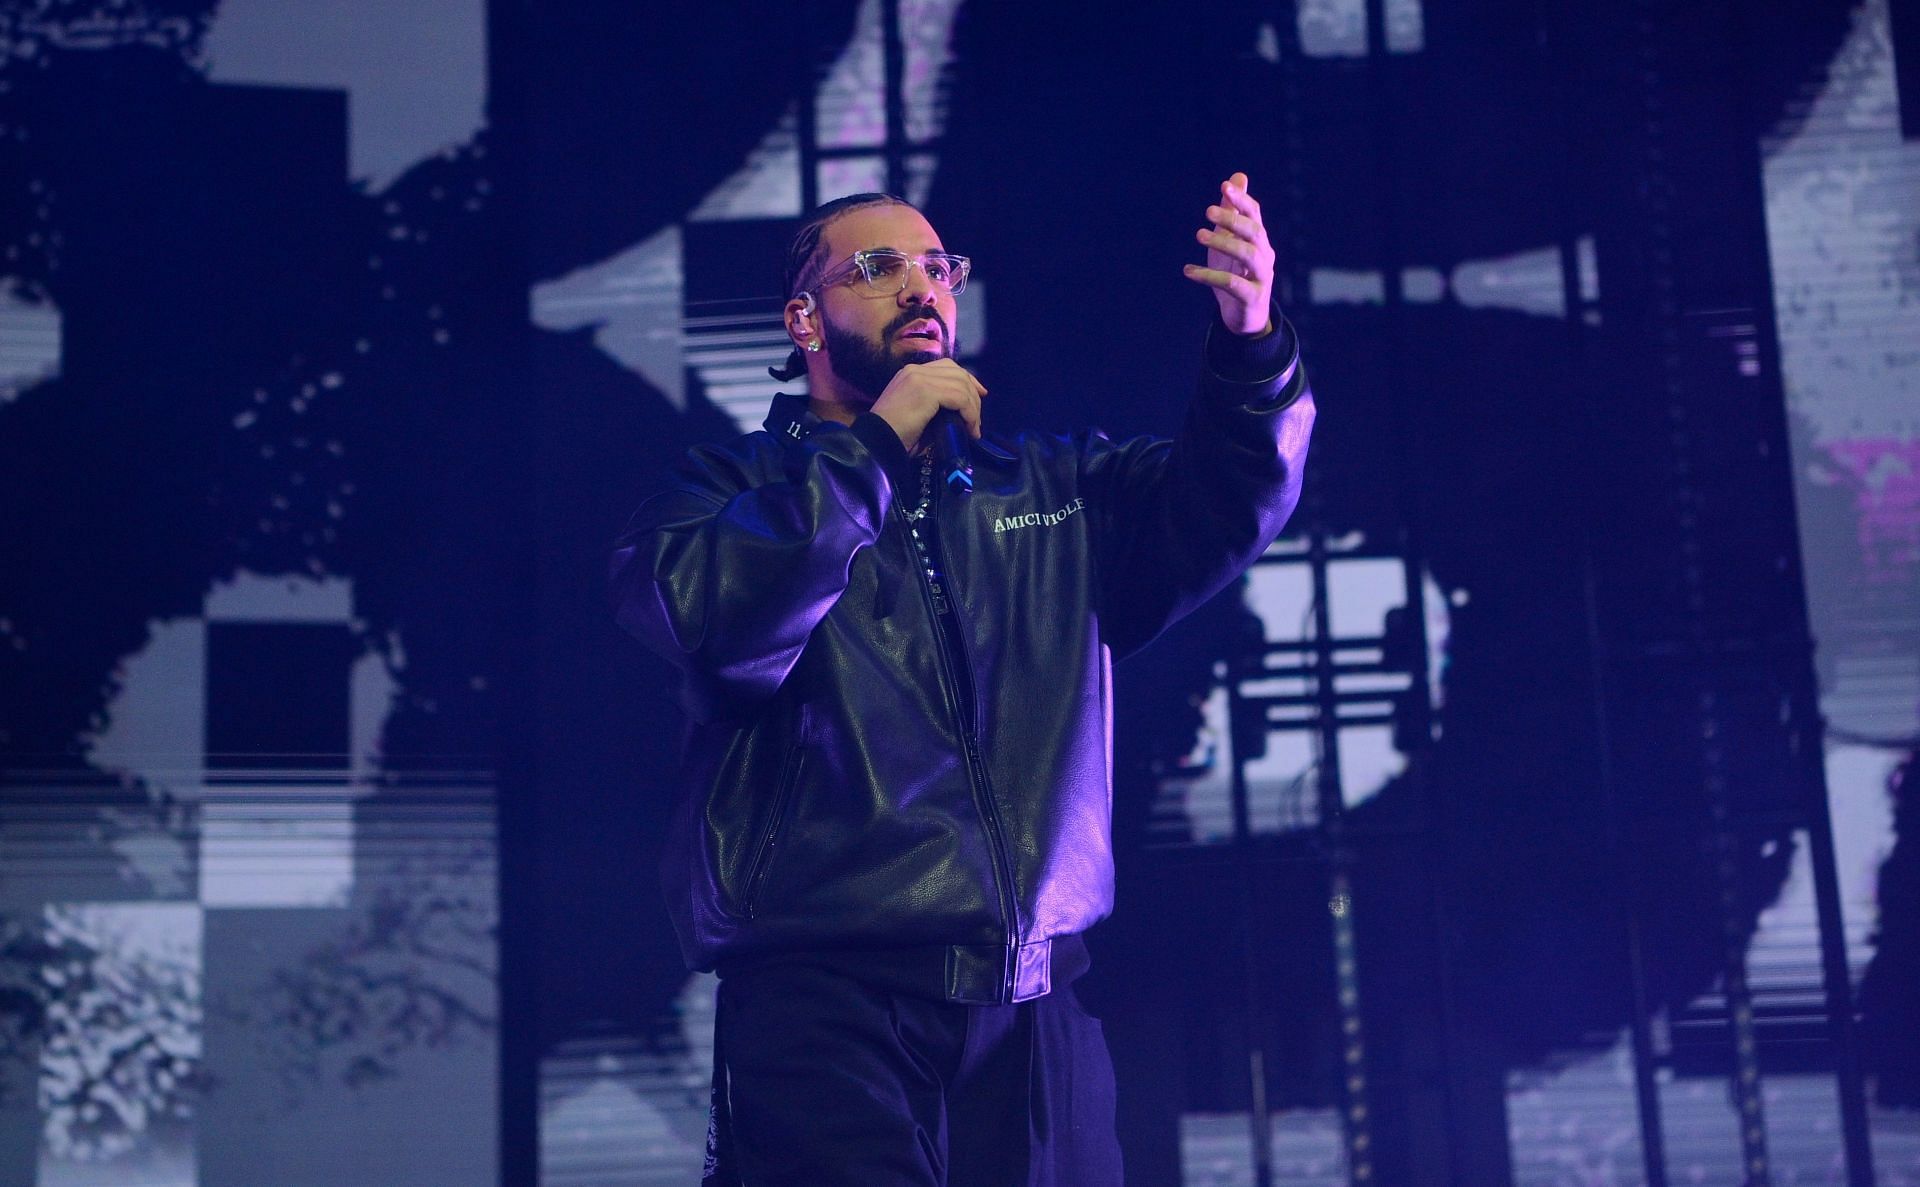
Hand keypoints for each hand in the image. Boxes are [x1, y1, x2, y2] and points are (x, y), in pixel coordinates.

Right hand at [869, 358, 987, 451]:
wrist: (876, 443)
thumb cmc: (895, 437)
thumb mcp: (919, 417)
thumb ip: (937, 408)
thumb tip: (960, 415)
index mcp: (910, 374)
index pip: (947, 367)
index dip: (968, 380)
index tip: (979, 396)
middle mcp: (916, 371)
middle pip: (958, 372)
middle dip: (974, 394)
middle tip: (978, 418)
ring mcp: (920, 378)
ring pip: (961, 384)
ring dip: (973, 408)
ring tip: (974, 429)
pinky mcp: (926, 390)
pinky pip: (960, 397)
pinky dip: (970, 413)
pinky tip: (970, 429)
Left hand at [1183, 171, 1275, 336]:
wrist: (1246, 317)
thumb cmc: (1237, 273)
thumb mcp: (1231, 241)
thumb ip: (1232, 211)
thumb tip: (1237, 176)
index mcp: (1259, 240)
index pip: (1254, 214)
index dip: (1242, 200)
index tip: (1224, 186)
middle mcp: (1264, 255)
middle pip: (1254, 232)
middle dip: (1233, 219)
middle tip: (1207, 211)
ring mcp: (1261, 277)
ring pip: (1247, 255)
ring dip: (1223, 243)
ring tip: (1198, 235)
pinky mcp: (1252, 298)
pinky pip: (1232, 284)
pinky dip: (1209, 276)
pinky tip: (1188, 270)